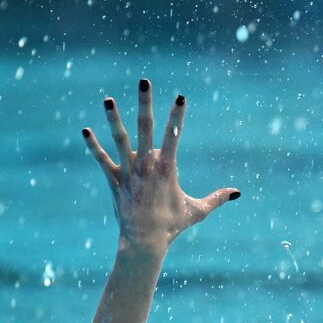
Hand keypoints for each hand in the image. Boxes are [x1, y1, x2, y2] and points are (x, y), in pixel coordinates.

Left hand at [83, 80, 239, 256]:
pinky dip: (93, 146)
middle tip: (144, 81)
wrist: (145, 241)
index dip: (178, 115)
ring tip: (108, 99)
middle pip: (145, 128)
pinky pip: (101, 160)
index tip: (181, 96)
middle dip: (145, 104)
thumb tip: (237, 193)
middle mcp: (146, 165)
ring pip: (120, 139)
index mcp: (168, 169)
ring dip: (113, 118)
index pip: (174, 135)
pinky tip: (85, 131)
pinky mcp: (114, 180)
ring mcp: (128, 172)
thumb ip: (218, 199)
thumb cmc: (173, 226)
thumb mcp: (198, 211)